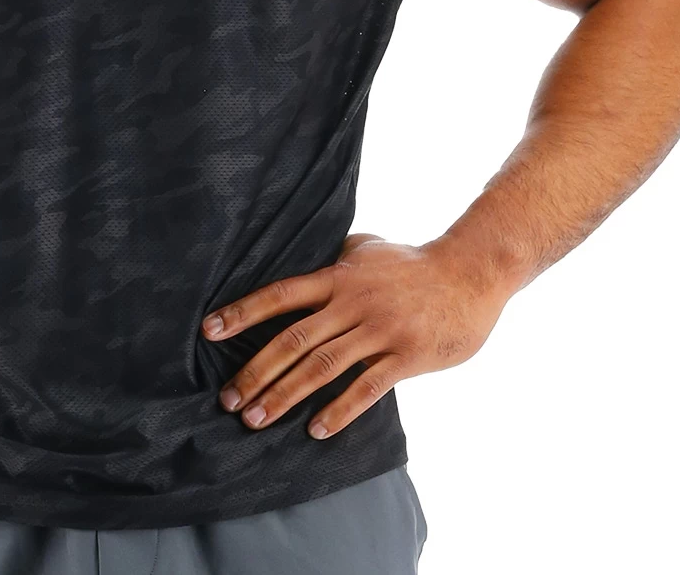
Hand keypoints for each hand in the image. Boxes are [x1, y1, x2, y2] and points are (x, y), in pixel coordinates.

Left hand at [201, 231, 509, 438]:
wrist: (470, 272)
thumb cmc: (412, 263)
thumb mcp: (365, 249)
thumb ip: (331, 260)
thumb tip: (296, 261)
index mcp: (338, 277)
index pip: (280, 294)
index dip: (243, 312)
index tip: (208, 331)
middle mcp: (352, 303)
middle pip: (294, 339)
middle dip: (256, 371)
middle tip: (227, 399)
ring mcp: (380, 330)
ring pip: (323, 367)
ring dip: (286, 395)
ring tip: (256, 420)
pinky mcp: (407, 356)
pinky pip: (368, 388)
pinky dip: (339, 410)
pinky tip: (315, 430)